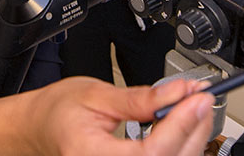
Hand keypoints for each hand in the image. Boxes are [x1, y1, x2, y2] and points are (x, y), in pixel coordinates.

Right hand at [0, 77, 213, 155]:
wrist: (41, 129)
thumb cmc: (59, 112)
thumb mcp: (96, 93)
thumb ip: (139, 98)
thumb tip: (176, 92)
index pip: (151, 153)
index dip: (180, 125)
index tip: (196, 98)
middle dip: (192, 129)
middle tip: (201, 98)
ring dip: (190, 138)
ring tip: (193, 107)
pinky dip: (179, 147)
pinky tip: (181, 127)